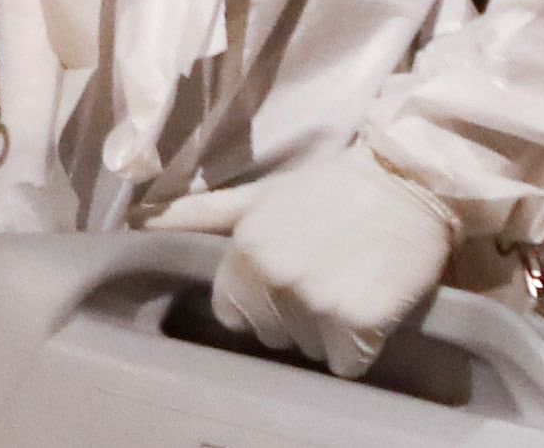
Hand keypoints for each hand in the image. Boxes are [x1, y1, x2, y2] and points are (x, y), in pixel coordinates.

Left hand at [148, 141, 457, 377]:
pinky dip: (361, 346)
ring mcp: (315, 304)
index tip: (289, 274)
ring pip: (309, 351)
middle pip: (272, 336)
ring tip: (349, 284)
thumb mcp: (258, 195)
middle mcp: (273, 280)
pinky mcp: (358, 324)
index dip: (261, 300)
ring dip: (329, 331)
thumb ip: (200, 215)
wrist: (407, 179)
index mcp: (243, 253)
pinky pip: (348, 364)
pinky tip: (371, 307)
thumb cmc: (332, 187)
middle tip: (325, 273)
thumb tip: (137, 220)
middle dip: (295, 315)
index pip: (234, 313)